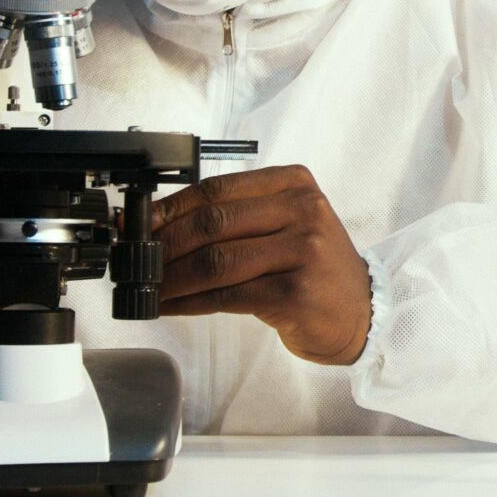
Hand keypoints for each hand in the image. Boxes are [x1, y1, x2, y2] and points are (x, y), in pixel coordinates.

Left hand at [151, 165, 373, 366]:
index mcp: (295, 184)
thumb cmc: (313, 268)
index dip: (170, 208)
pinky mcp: (295, 294)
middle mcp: (303, 211)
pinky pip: (226, 296)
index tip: (139, 224)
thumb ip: (236, 217)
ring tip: (148, 286)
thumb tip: (160, 223)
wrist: (359, 311)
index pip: (217, 189)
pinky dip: (190, 302)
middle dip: (164, 244)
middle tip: (137, 259)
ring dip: (171, 277)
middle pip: (213, 223)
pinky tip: (172, 306)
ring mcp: (303, 252)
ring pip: (215, 261)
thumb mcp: (285, 225)